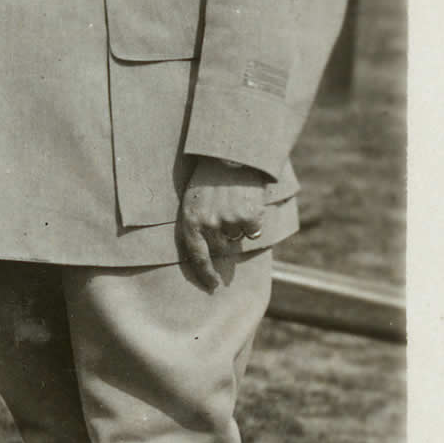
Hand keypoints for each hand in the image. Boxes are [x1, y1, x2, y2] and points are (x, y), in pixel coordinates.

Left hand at [176, 156, 270, 288]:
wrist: (229, 156)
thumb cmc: (208, 180)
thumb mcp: (192, 201)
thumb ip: (198, 225)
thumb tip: (210, 255)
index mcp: (190, 221)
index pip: (196, 256)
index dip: (205, 274)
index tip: (213, 286)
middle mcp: (208, 225)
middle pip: (221, 249)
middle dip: (224, 239)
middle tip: (224, 216)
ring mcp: (229, 222)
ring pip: (238, 239)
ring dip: (238, 227)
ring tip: (232, 205)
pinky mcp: (248, 218)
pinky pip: (253, 231)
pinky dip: (253, 222)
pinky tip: (246, 204)